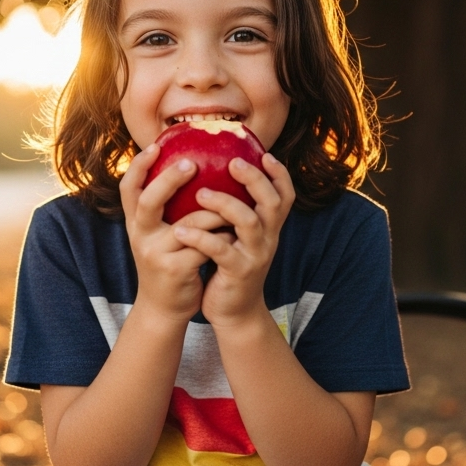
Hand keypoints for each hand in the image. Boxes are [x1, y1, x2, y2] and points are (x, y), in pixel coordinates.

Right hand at [119, 143, 227, 321]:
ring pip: (189, 223)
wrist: (164, 308)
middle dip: (169, 180)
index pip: (128, 188)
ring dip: (215, 212)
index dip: (139, 165)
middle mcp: (140, 236)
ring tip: (233, 202)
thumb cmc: (167, 262)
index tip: (155, 145)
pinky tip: (236, 230)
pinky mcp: (176, 270)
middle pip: (148, 201)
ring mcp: (156, 254)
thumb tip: (188, 165)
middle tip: (191, 164)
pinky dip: (223, 236)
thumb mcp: (157, 234)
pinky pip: (206, 245)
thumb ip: (166, 207)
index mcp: (135, 223)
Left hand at [173, 153, 294, 326]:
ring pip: (248, 222)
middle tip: (233, 162)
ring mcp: (255, 256)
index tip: (263, 153)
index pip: (285, 195)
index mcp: (269, 228)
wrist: (235, 312)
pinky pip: (221, 250)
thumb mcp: (240, 238)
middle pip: (272, 202)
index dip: (279, 173)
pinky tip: (179, 231)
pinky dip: (200, 238)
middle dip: (254, 179)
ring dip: (225, 204)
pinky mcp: (238, 273)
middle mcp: (268, 239)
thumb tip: (217, 175)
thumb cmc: (231, 268)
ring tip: (200, 194)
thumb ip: (236, 212)